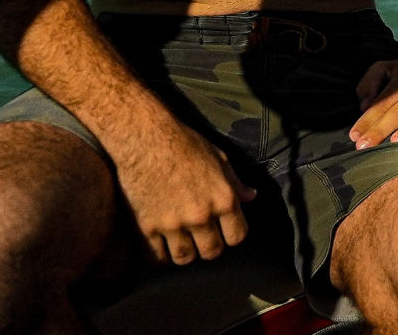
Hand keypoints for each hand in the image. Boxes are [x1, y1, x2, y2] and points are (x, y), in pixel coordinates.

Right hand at [113, 122, 256, 265]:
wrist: (146, 140)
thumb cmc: (186, 145)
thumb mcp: (219, 159)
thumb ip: (235, 183)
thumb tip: (251, 197)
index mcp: (223, 199)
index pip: (237, 236)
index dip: (232, 235)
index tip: (225, 231)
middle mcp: (200, 216)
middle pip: (212, 252)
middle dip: (210, 246)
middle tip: (203, 237)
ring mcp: (172, 224)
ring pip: (184, 258)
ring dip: (186, 253)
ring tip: (183, 241)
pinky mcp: (146, 228)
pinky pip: (156, 258)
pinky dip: (160, 255)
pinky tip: (161, 244)